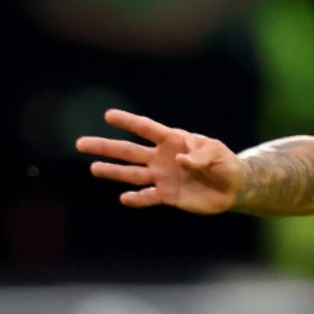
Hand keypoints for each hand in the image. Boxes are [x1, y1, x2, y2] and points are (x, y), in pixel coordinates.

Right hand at [76, 109, 241, 212]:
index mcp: (173, 140)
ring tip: (93, 168)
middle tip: (80, 143)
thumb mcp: (217, 153)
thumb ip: (200, 156)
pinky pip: (148, 196)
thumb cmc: (225, 163)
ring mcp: (162, 176)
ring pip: (132, 173)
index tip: (108, 116)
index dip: (128, 122)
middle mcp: (161, 157)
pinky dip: (136, 198)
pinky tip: (124, 197)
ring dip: (113, 172)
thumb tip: (181, 161)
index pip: (146, 129)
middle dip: (105, 147)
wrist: (232, 187)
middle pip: (129, 151)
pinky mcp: (167, 195)